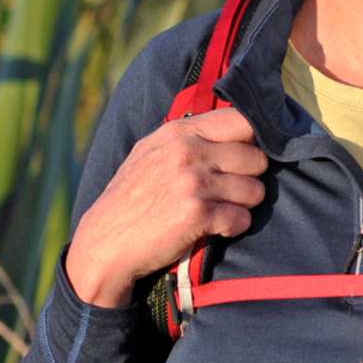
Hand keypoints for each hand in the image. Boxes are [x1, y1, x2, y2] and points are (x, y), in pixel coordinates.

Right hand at [65, 105, 268, 306]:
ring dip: (243, 205)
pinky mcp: (198, 215)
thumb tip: (235, 127)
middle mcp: (188, 152)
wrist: (105, 241)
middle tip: (229, 191)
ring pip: (255, 190)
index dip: (254, 141)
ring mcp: (194, 183)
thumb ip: (189, 137)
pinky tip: (215, 228)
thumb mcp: (152, 152)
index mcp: (179, 131)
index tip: (248, 156)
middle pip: (257, 158)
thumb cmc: (132, 198)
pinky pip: (242, 219)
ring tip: (219, 210)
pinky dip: (234, 227)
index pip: (242, 120)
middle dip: (250, 178)